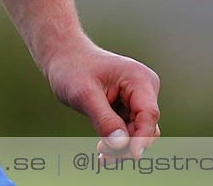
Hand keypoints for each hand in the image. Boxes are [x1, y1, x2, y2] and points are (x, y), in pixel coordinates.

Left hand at [42, 39, 161, 157]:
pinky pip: (129, 129)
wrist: (63, 56)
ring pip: (138, 132)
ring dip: (122, 146)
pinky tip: (104, 152)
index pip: (148, 114)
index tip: (132, 156)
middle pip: (146, 127)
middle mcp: (144, 87)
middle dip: (128, 145)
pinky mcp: (129, 106)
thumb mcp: (83, 94)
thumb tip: (121, 145)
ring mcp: (137, 97)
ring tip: (102, 155)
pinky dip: (117, 141)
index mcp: (139, 78)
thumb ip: (103, 119)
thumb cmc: (72, 68)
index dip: (142, 138)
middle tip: (104, 155)